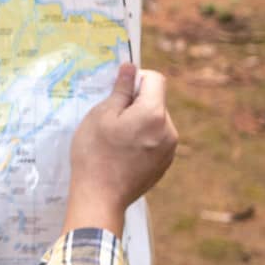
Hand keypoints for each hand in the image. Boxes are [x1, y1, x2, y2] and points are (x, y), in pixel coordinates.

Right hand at [64, 64, 177, 235]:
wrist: (99, 197)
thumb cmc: (94, 153)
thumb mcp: (101, 115)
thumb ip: (121, 90)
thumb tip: (131, 67)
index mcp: (154, 114)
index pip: (155, 79)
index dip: (136, 79)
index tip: (118, 92)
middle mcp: (169, 130)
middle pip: (156, 101)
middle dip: (136, 104)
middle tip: (111, 120)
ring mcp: (170, 149)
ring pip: (156, 121)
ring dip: (139, 122)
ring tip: (116, 140)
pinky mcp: (165, 164)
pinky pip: (156, 140)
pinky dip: (142, 139)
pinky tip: (123, 153)